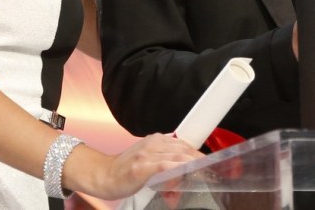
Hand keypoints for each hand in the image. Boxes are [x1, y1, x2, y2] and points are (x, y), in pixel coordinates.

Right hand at [86, 133, 202, 199]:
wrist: (103, 175)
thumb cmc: (126, 169)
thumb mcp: (148, 157)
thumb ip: (166, 158)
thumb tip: (185, 167)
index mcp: (156, 139)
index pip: (184, 144)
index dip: (198, 153)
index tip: (210, 162)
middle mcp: (153, 143)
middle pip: (184, 149)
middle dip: (200, 160)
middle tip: (212, 171)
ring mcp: (146, 155)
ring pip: (177, 156)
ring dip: (193, 165)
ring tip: (205, 174)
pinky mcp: (141, 167)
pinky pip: (165, 166)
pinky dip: (178, 169)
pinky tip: (186, 173)